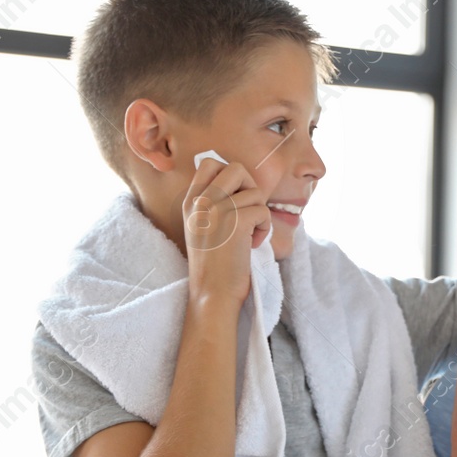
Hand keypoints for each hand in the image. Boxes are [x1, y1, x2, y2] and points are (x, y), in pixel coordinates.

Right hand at [182, 158, 271, 305]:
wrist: (211, 293)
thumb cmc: (213, 265)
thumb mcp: (201, 227)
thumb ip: (212, 204)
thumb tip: (242, 183)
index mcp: (191, 201)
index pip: (209, 163)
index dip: (230, 175)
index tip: (235, 198)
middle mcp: (201, 201)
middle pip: (236, 168)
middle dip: (250, 187)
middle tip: (249, 211)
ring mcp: (217, 210)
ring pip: (255, 192)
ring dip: (260, 214)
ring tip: (250, 235)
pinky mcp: (236, 222)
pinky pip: (264, 211)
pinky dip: (265, 228)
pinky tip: (253, 244)